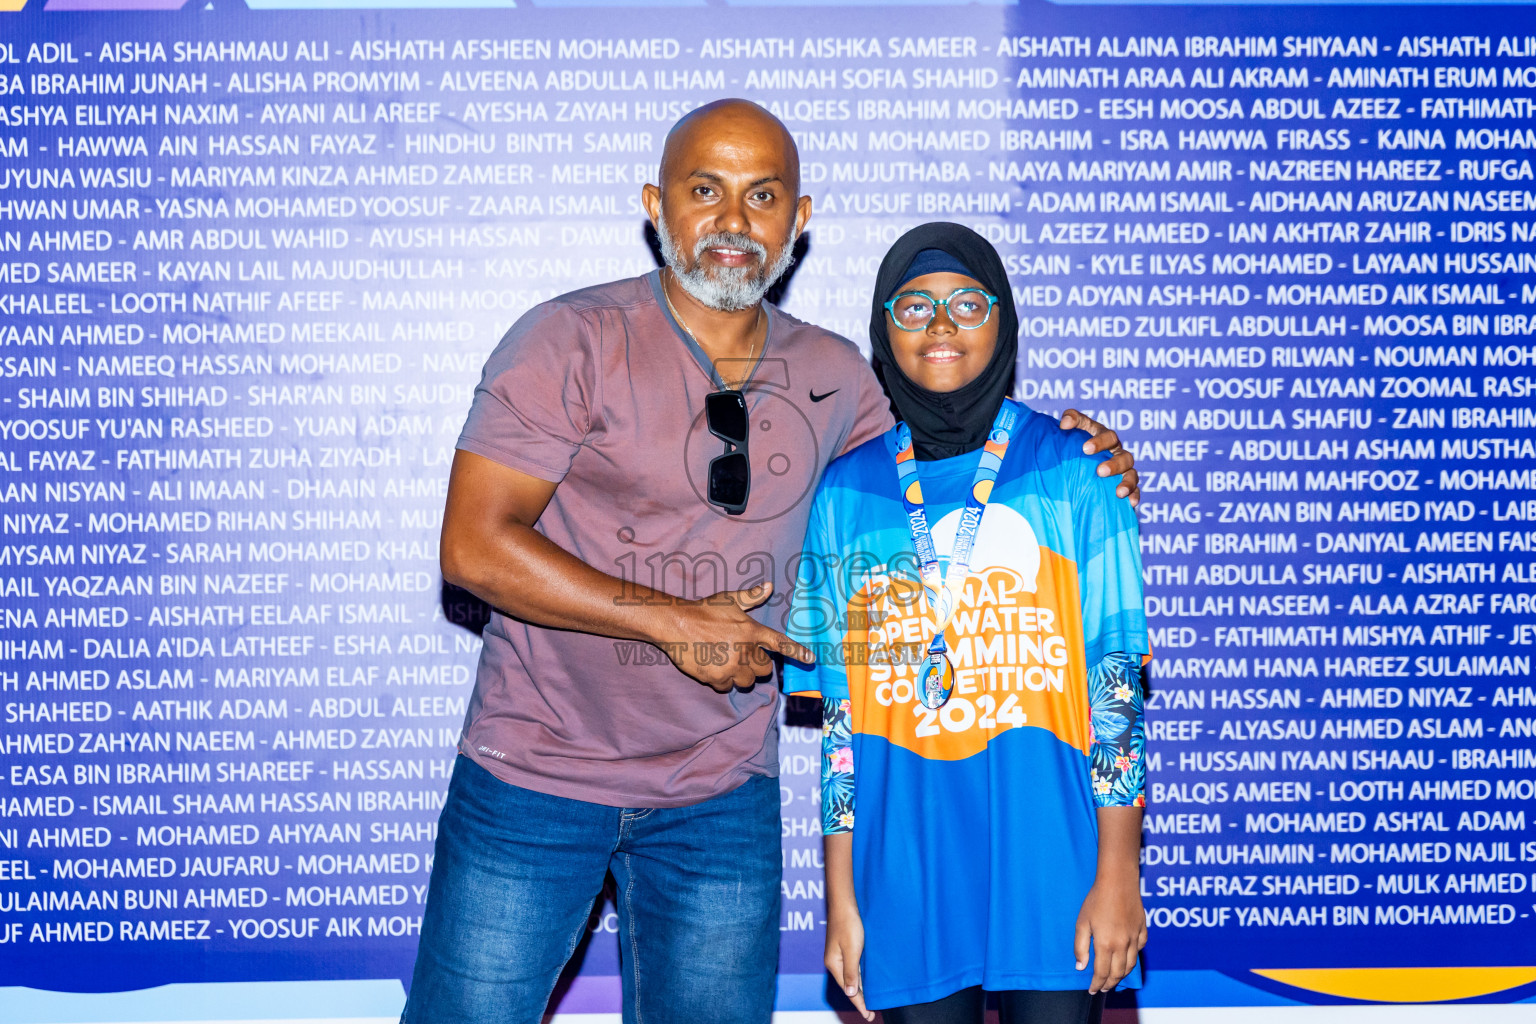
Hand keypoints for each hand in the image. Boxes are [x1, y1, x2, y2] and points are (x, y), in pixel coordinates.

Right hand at [663, 582, 814, 692]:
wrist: (676, 624)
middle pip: (764, 670)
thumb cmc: (703, 610)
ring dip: (740, 676)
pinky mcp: (716, 678)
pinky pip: (727, 687)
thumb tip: (769, 585)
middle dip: (756, 665)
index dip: (797, 652)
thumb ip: (751, 596)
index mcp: (751, 630)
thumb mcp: (729, 599)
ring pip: (747, 682)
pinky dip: (722, 682)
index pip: (780, 643)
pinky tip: (713, 669)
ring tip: (726, 663)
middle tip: (741, 656)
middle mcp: (745, 650)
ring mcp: (731, 666)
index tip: (811, 659)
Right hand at [825, 902, 873, 1020]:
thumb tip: (850, 993)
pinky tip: (865, 981)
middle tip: (871, 1012)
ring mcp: (839, 955)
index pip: (848, 990)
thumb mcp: (852, 950)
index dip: (859, 1003)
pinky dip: (859, 977)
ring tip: (869, 1001)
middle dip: (859, 999)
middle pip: (848, 985)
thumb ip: (851, 972)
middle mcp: (835, 962)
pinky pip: (853, 968)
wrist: (844, 904)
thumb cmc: (848, 924)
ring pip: (851, 977)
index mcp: (834, 964)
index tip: (868, 1015)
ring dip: (860, 989)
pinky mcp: (844, 948)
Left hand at [1059, 409, 1139, 506]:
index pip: (1108, 436)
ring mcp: (1124, 471)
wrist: (1072, 467)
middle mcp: (1117, 453)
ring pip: (1132, 474)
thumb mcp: (1072, 430)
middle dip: (1113, 464)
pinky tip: (1131, 503)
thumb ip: (1071, 420)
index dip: (1099, 442)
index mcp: (1106, 439)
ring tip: (1119, 493)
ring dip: (1127, 483)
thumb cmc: (1073, 446)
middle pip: (1124, 456)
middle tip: (1100, 471)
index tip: (1085, 449)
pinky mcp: (1126, 487)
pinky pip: (1135, 491)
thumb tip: (1064, 424)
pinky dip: (1134, 496)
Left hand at [1074, 877, 1146, 993]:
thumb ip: (1081, 947)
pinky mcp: (1143, 930)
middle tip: (1102, 988)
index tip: (1092, 990)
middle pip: (1118, 973)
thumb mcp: (1082, 923)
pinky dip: (1133, 958)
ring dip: (1122, 975)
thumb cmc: (1096, 900)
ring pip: (1131, 965)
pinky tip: (1127, 958)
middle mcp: (1123, 945)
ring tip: (1114, 978)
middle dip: (1110, 984)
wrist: (1118, 881)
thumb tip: (1081, 967)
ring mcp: (1135, 938)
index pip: (1102, 973)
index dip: (1096, 984)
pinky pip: (1140, 949)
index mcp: (1106, 944)